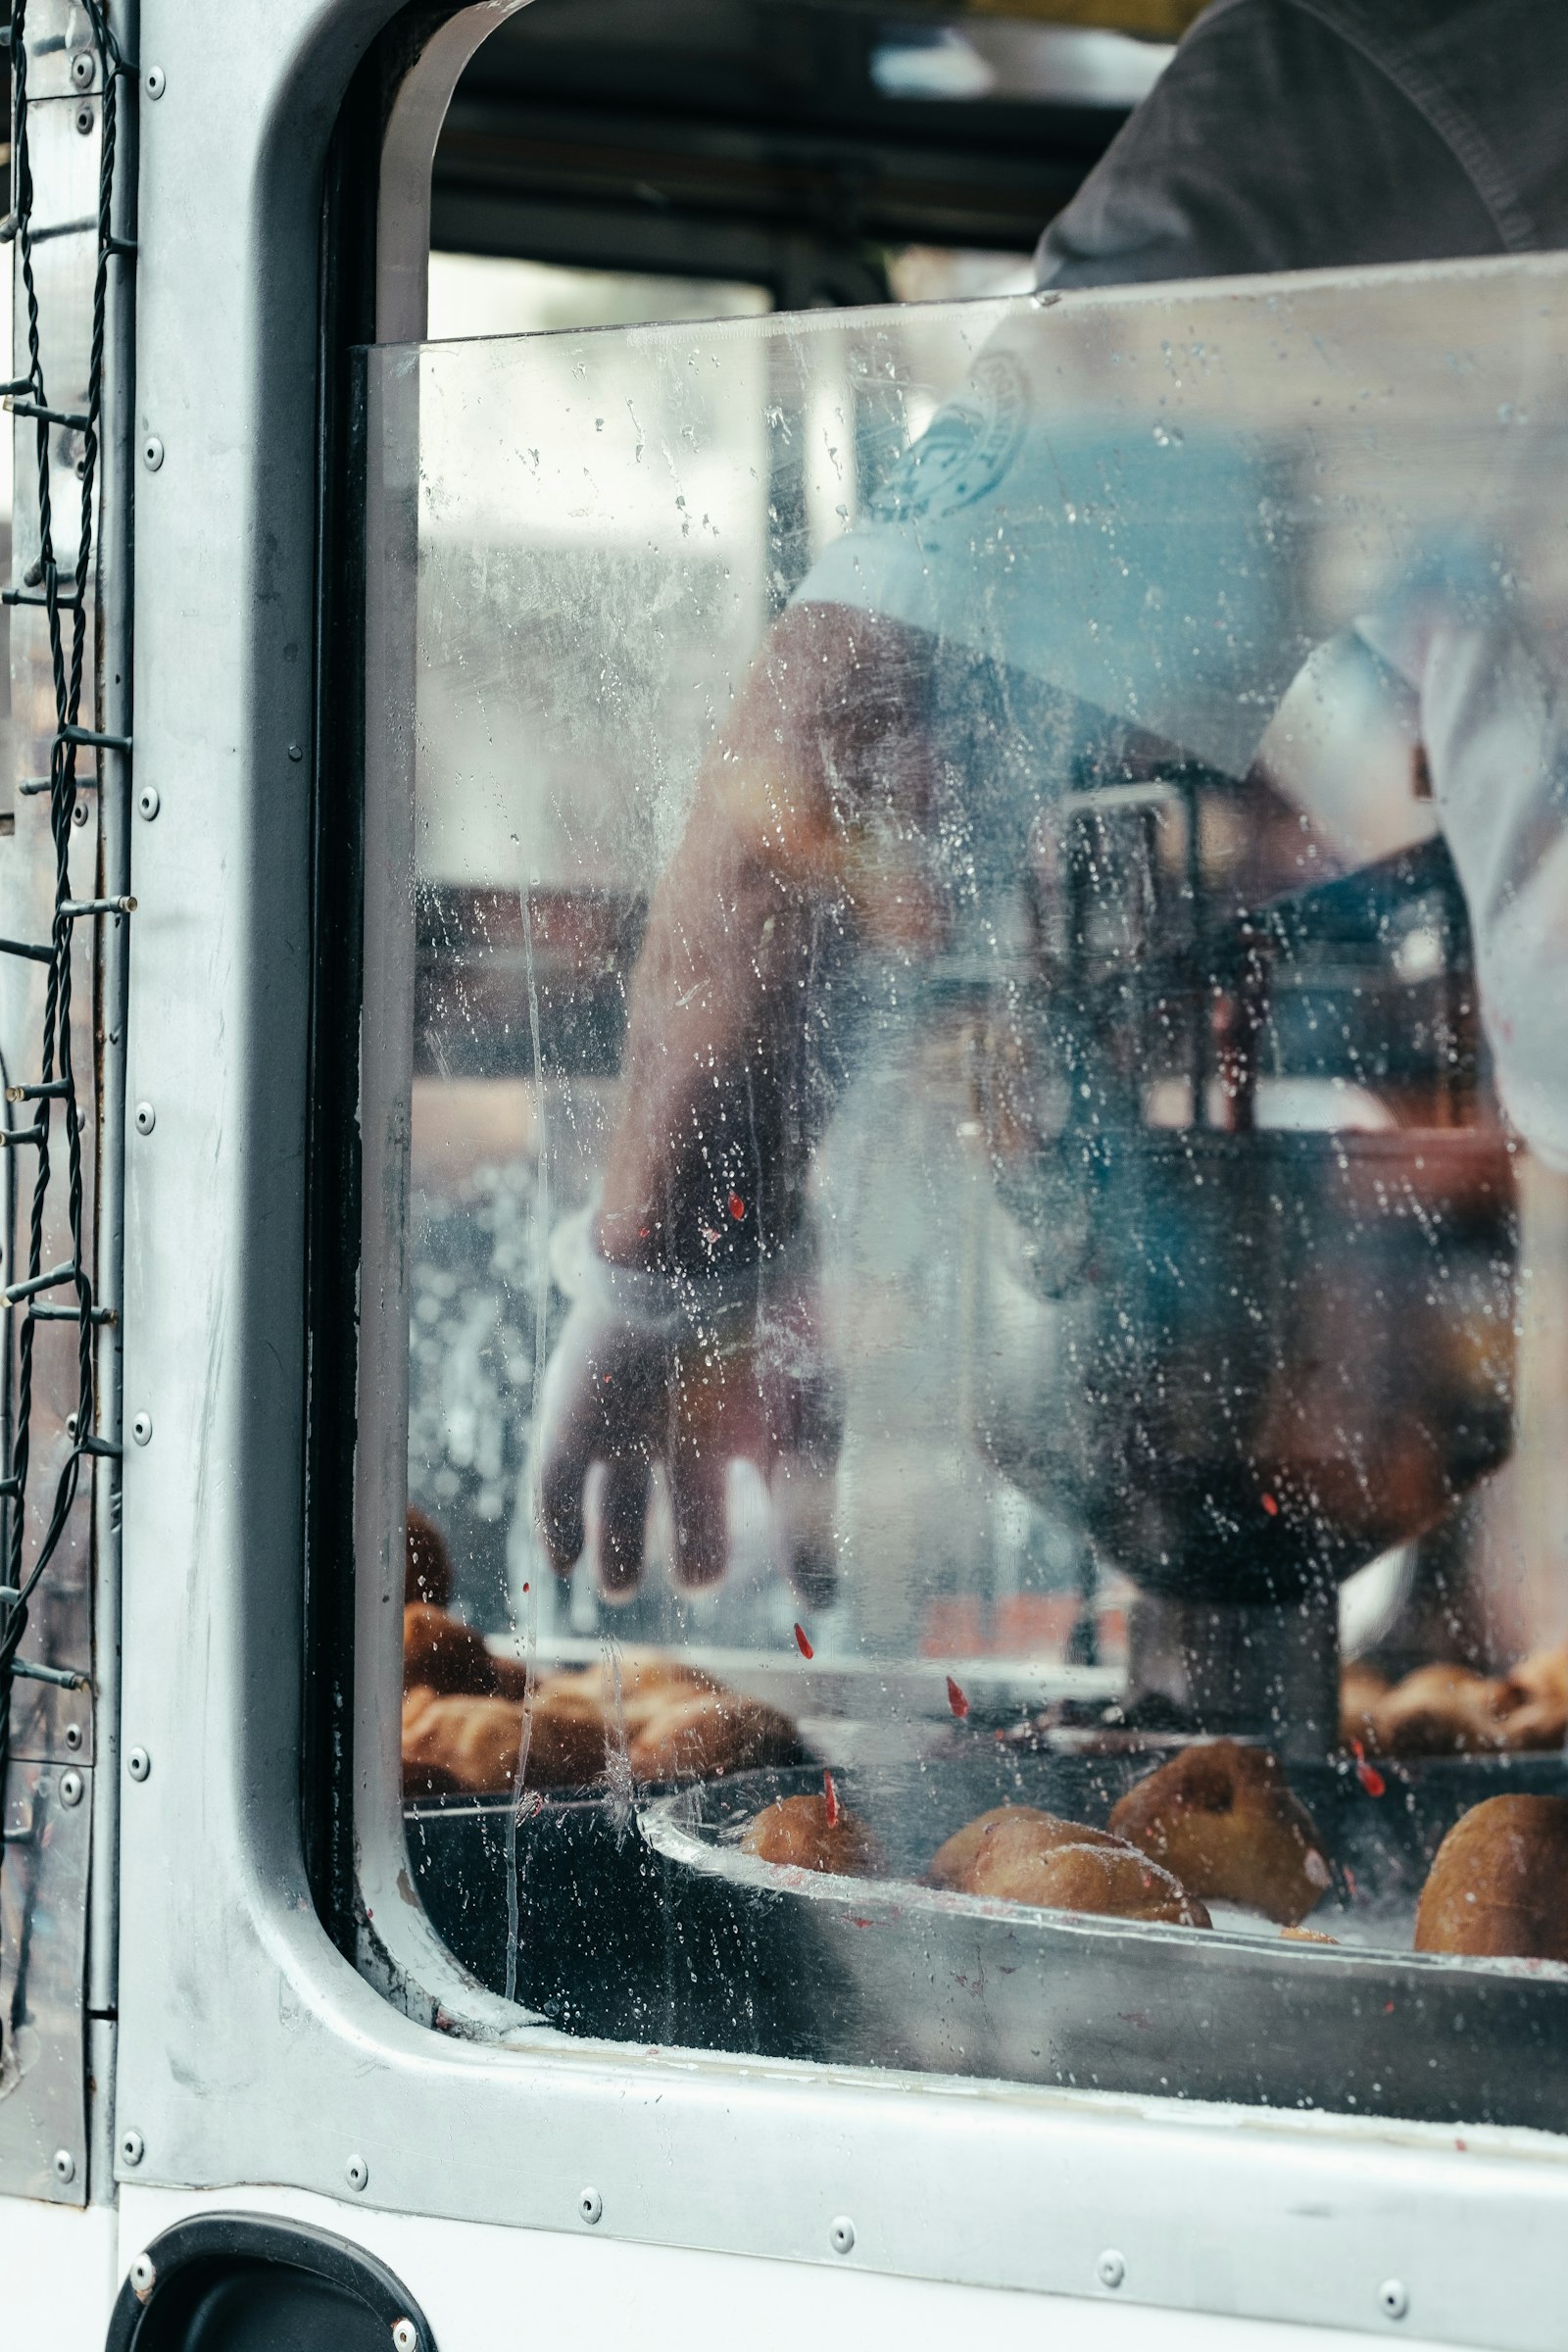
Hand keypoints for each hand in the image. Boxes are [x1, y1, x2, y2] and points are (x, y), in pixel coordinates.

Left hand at [535, 1221, 840, 1601]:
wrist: (700, 1257)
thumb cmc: (772, 1341)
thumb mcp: (808, 1437)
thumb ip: (812, 1524)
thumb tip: (824, 1608)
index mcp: (731, 1422)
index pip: (727, 1494)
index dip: (727, 1538)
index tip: (737, 1584)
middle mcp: (677, 1424)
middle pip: (671, 1502)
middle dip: (680, 1549)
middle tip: (693, 1585)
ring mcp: (622, 1418)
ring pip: (613, 1495)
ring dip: (613, 1546)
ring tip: (614, 1590)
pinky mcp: (573, 1413)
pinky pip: (555, 1479)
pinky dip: (556, 1524)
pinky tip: (561, 1565)